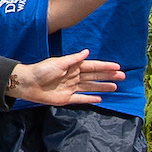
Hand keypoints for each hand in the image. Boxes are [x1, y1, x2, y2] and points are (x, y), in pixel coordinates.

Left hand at [7, 50, 123, 107]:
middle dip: (108, 76)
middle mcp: (74, 77)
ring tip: (115, 87)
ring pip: (91, 87)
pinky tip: (100, 99)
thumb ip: (74, 59)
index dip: (105, 66)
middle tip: (122, 77)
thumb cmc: (42, 70)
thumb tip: (87, 52)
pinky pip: (81, 99)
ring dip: (102, 87)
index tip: (117, 67)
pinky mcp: (66, 99)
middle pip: (94, 77)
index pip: (92, 66)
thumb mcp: (58, 62)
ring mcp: (71, 88)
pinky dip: (90, 99)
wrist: (28, 83)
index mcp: (73, 66)